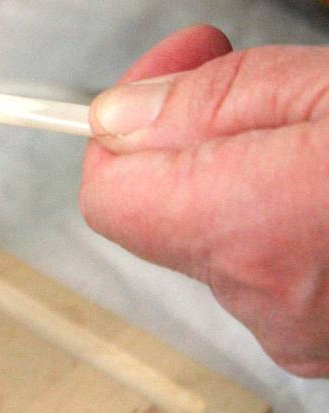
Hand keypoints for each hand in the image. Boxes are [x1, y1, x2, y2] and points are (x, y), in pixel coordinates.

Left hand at [81, 25, 328, 376]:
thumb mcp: (322, 88)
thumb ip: (208, 101)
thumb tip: (117, 118)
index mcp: (248, 224)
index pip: (106, 190)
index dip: (127, 125)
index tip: (171, 73)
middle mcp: (260, 296)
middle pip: (160, 208)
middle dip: (190, 138)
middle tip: (249, 84)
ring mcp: (293, 328)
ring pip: (213, 234)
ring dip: (238, 178)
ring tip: (305, 135)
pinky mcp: (319, 339)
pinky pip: (260, 267)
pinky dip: (276, 221)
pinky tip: (318, 184)